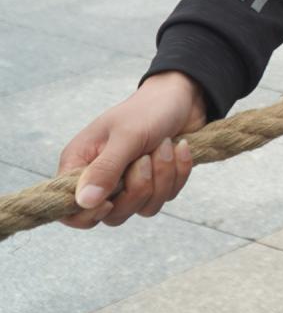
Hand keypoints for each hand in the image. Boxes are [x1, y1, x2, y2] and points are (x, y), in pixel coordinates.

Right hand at [57, 72, 204, 227]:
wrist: (183, 97)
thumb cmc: (148, 110)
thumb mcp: (126, 136)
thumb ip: (105, 169)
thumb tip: (84, 202)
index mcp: (80, 164)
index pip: (69, 210)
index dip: (88, 215)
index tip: (110, 200)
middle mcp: (101, 178)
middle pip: (113, 215)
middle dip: (138, 189)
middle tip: (146, 158)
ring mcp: (129, 183)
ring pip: (143, 208)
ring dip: (162, 177)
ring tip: (166, 145)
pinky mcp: (155, 182)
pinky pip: (166, 196)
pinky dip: (178, 173)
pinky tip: (180, 148)